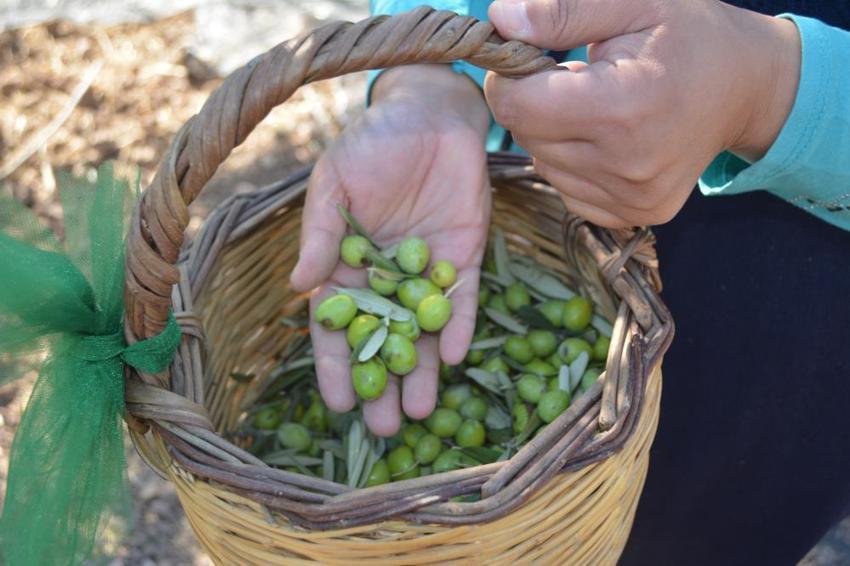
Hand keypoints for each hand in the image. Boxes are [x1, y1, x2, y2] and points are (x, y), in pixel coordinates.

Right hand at [291, 65, 489, 435]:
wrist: (429, 112)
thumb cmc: (371, 144)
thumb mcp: (335, 184)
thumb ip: (321, 234)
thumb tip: (297, 285)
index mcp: (347, 266)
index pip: (337, 325)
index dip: (336, 364)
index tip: (337, 404)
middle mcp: (387, 279)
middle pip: (383, 341)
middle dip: (383, 384)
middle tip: (387, 428)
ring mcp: (428, 273)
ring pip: (424, 332)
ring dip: (423, 370)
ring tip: (423, 412)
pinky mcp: (465, 260)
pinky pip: (463, 301)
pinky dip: (460, 328)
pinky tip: (457, 358)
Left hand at [484, 0, 800, 227]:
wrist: (746, 87)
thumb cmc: (688, 35)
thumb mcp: (632, 2)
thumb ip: (563, 11)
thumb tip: (499, 20)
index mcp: (624, 106)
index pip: (516, 106)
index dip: (509, 77)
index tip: (528, 57)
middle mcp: (628, 163)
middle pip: (527, 136)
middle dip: (534, 103)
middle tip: (572, 79)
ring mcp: (633, 198)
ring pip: (545, 165)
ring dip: (554, 134)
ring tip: (596, 106)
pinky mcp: (635, 214)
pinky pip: (568, 189)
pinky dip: (574, 163)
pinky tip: (606, 138)